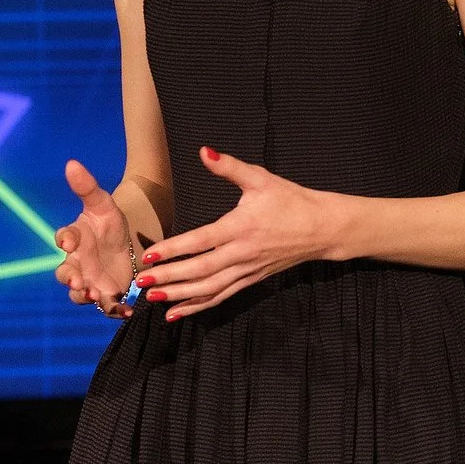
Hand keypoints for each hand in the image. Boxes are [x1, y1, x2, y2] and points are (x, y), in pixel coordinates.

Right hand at [53, 159, 136, 317]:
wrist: (130, 241)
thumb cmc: (110, 221)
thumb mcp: (104, 204)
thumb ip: (87, 186)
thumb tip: (71, 163)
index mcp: (76, 237)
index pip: (63, 237)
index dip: (65, 239)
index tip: (69, 241)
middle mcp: (77, 262)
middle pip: (65, 273)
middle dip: (69, 278)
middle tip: (78, 281)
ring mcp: (90, 280)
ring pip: (79, 293)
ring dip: (84, 296)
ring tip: (94, 295)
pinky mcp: (106, 294)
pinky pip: (105, 306)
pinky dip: (115, 310)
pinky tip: (127, 311)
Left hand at [135, 147, 330, 320]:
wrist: (322, 228)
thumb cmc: (291, 201)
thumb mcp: (262, 178)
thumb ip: (230, 167)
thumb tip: (204, 152)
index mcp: (241, 226)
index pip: (202, 241)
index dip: (175, 249)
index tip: (150, 254)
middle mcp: (242, 252)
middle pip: (201, 270)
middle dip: (170, 277)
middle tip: (142, 281)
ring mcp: (247, 269)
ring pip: (210, 288)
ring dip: (181, 296)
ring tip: (153, 299)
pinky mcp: (252, 279)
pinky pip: (222, 295)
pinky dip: (199, 306)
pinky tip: (178, 312)